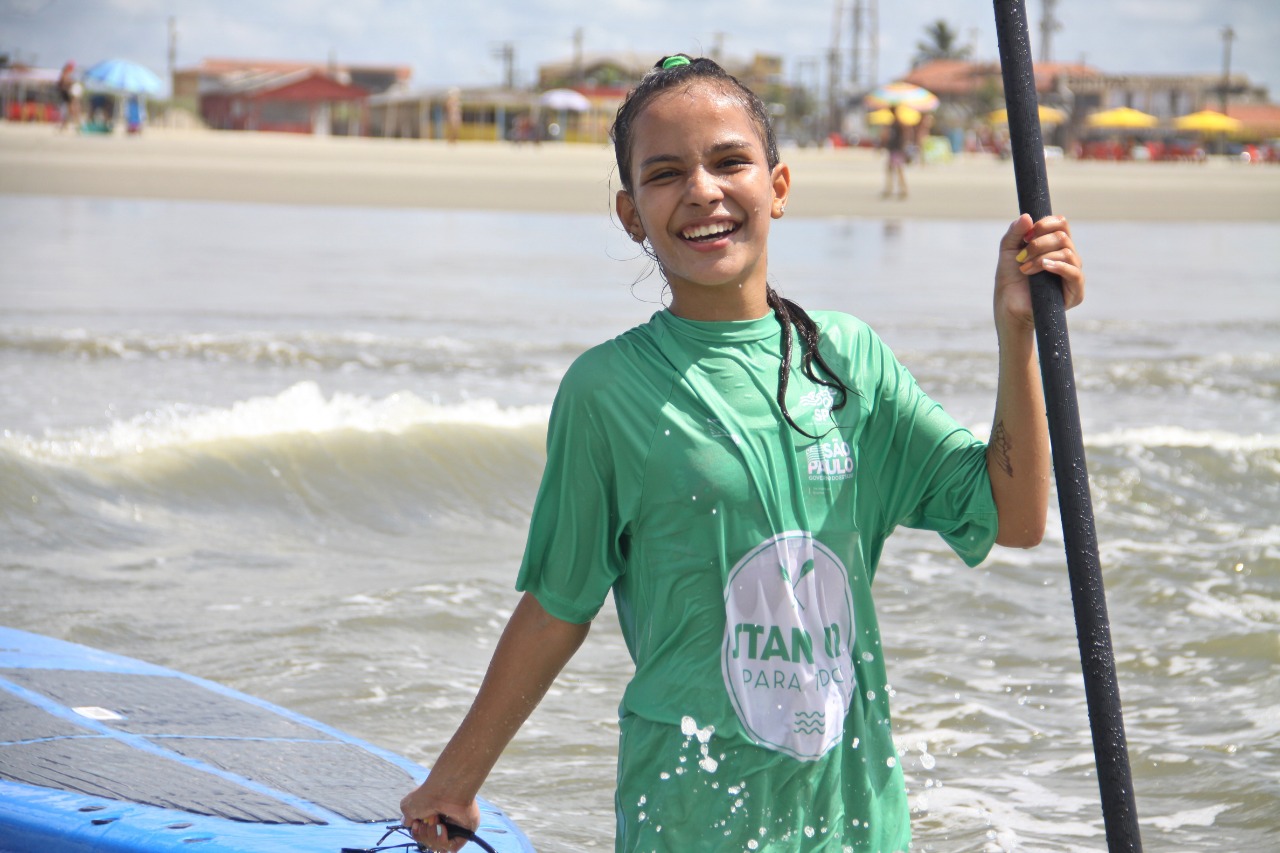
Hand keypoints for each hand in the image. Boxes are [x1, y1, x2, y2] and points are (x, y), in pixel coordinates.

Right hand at [400, 780, 480, 852]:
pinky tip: (443, 828)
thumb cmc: (428, 796)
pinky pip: (451, 848)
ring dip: (432, 835)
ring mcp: (454, 828)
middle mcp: (443, 822)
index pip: (423, 836)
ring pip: (438, 847)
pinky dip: (443, 840)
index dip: (418, 834)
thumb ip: (408, 817)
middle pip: (429, 843)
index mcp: (432, 816)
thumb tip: (409, 823)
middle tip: (426, 822)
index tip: (416, 824)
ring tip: (435, 821)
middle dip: (424, 834)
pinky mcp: (464, 832)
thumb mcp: (408, 806)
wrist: (445, 789)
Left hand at [994, 214, 1084, 334]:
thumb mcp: (1009, 251)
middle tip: (1021, 257)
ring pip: (1067, 252)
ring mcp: (1073, 274)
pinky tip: (1044, 268)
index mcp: (1055, 246)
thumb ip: (1015, 232)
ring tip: (1025, 269)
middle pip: (1063, 236)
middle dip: (1038, 243)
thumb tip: (1027, 216)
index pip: (1061, 224)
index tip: (1026, 236)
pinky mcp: (1075, 292)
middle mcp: (1067, 257)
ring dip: (1042, 257)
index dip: (1044, 224)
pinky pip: (1074, 272)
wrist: (1008, 307)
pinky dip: (1059, 267)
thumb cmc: (1009, 280)